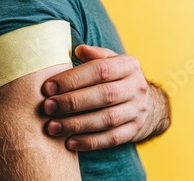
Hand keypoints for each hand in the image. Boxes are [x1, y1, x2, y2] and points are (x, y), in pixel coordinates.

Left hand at [41, 45, 169, 150]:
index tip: (48, 87)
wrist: (146, 102)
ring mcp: (137, 110)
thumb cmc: (115, 78)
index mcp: (129, 65)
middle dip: (72, 102)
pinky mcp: (134, 130)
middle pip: (103, 95)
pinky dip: (89, 142)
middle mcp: (137, 87)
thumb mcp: (109, 60)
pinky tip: (69, 143)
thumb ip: (94, 55)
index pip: (100, 70)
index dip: (72, 79)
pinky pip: (111, 139)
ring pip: (106, 119)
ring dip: (76, 124)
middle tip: (47, 107)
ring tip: (52, 127)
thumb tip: (79, 50)